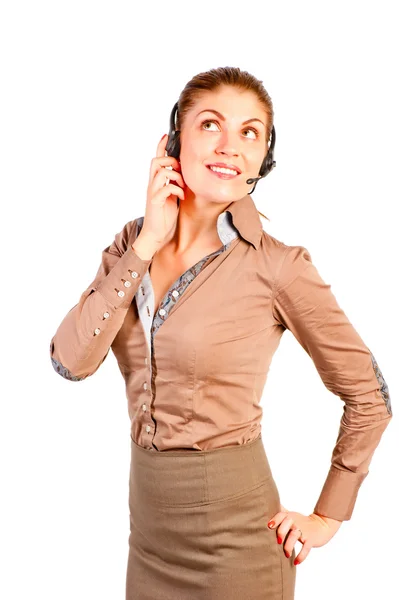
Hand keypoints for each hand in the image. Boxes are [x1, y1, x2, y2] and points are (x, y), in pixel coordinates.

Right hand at [140, 133, 185, 247]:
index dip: (160, 146)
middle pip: (156, 161)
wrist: (156, 234)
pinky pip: (165, 188)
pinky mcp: (155, 202)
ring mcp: (153, 192)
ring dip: (175, 176)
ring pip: (161, 172)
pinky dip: (176, 190)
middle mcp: (153, 184)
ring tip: (182, 186)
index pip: (156, 159)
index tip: (166, 135)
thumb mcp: (172, 197)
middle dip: (171, 161)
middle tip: (180, 172)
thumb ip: (175, 185)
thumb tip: (186, 175)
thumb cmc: (165, 216)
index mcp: (157, 182)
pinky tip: (181, 197)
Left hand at [267, 503, 342, 564]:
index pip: (280, 515)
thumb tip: (265, 507)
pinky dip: (301, 556)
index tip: (269, 526)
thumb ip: (280, 513)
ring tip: (286, 554)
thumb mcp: (291, 515)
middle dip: (281, 533)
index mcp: (289, 516)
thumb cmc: (301, 521)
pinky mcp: (310, 540)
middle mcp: (295, 522)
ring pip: (294, 536)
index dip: (274, 520)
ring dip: (288, 546)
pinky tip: (296, 562)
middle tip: (278, 542)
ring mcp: (303, 531)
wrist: (321, 525)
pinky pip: (305, 548)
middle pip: (286, 524)